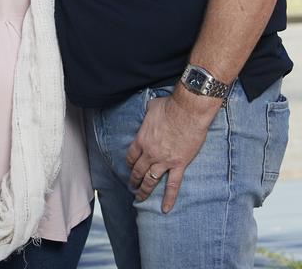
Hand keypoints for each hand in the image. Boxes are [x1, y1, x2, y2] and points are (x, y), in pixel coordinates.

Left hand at [125, 90, 218, 212]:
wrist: (188, 112)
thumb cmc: (170, 107)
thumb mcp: (151, 107)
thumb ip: (148, 113)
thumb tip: (150, 109)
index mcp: (141, 140)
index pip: (131, 156)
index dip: (129, 163)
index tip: (129, 167)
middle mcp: (150, 153)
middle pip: (138, 170)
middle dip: (133, 179)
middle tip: (131, 186)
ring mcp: (164, 161)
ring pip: (151, 180)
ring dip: (144, 190)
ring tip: (139, 198)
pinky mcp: (179, 165)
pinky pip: (173, 185)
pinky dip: (169, 197)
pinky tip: (164, 208)